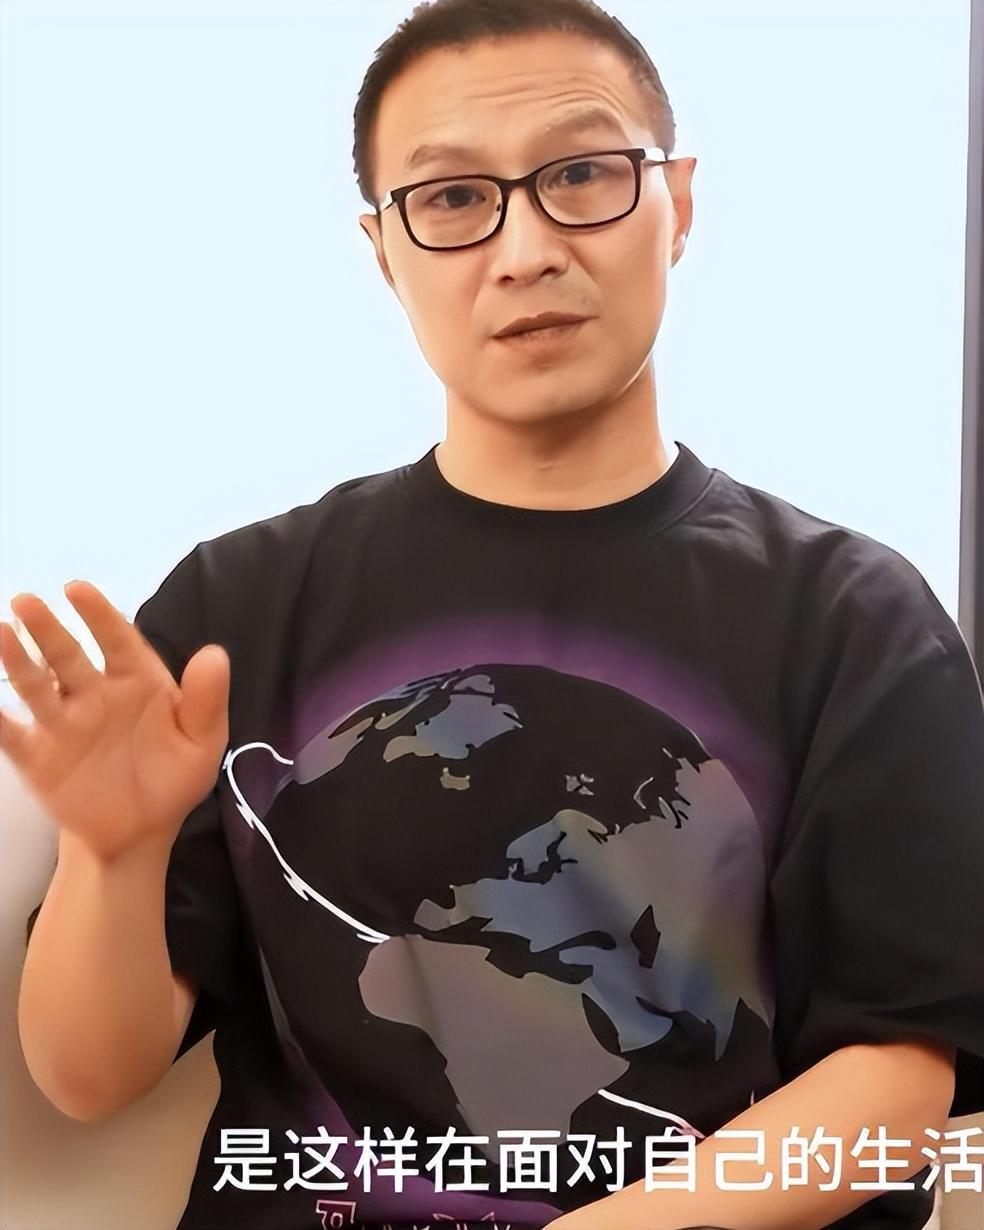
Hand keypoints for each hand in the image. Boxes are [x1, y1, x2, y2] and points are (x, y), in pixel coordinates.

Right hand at [0, 580, 229, 863]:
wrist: (141, 832)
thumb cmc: (173, 778)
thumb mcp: (202, 742)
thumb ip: (207, 700)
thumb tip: (216, 652)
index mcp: (136, 682)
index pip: (117, 640)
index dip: (99, 614)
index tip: (77, 589)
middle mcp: (95, 694)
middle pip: (68, 656)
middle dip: (48, 629)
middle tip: (26, 602)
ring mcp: (64, 724)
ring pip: (37, 687)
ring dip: (17, 662)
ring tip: (1, 634)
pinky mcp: (39, 757)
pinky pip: (11, 735)